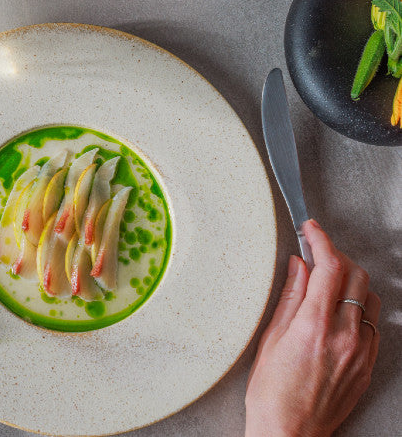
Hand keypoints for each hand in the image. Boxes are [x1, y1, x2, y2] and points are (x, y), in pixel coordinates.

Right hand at [244, 219, 379, 436]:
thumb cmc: (272, 392)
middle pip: (355, 276)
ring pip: (369, 297)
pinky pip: (374, 324)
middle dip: (336, 256)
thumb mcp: (271, 338)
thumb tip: (298, 266)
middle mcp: (344, 335)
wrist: (290, 433)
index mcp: (314, 325)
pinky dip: (359, 307)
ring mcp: (361, 350)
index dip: (321, 240)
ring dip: (351, 280)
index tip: (311, 229)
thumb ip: (289, 297)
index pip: (329, 267)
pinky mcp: (368, 364)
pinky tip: (340, 310)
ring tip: (329, 281)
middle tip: (316, 252)